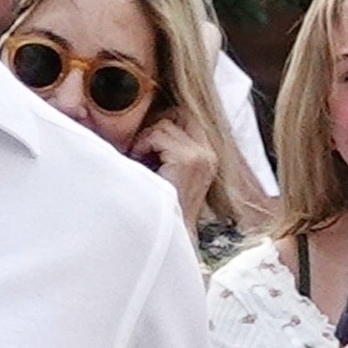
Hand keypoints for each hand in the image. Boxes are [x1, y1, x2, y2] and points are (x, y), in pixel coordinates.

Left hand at [132, 117, 218, 237]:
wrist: (170, 235)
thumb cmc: (163, 206)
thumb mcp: (170, 172)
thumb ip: (168, 149)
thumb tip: (152, 121)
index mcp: (208, 156)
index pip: (189, 116)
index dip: (165, 118)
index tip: (148, 136)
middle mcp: (208, 154)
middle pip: (181, 111)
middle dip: (157, 121)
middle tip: (141, 144)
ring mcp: (200, 156)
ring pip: (165, 123)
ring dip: (146, 137)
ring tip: (138, 157)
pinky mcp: (187, 160)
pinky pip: (157, 135)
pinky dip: (142, 145)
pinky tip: (138, 161)